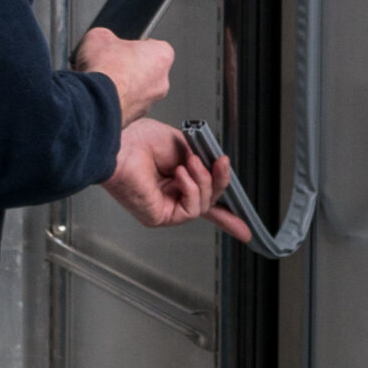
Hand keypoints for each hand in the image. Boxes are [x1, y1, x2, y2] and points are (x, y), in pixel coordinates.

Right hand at [74, 28, 173, 127]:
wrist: (94, 102)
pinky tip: (98, 95)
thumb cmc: (105, 70)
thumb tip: (102, 42)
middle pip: (145, 70)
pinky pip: (125, 105)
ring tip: (101, 81)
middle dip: (128, 67)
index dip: (133, 45)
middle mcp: (161, 82)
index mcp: (161, 56)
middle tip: (109, 64)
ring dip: (121, 86)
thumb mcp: (99, 36)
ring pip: (136, 91)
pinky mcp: (134, 119)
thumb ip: (107, 37)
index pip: (153, 46)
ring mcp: (149, 103)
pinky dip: (114, 101)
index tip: (121, 47)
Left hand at [102, 120, 251, 240]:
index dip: (227, 215)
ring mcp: (165, 208)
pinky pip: (191, 210)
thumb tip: (217, 170)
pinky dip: (191, 189)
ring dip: (203, 181)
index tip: (246, 228)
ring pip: (203, 205)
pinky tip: (180, 174)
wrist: (122, 142)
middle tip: (221, 163)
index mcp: (176, 179)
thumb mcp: (184, 146)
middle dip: (219, 181)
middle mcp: (170, 196)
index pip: (205, 200)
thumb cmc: (140, 139)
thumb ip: (203, 161)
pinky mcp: (160, 216)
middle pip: (209, 201)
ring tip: (192, 162)